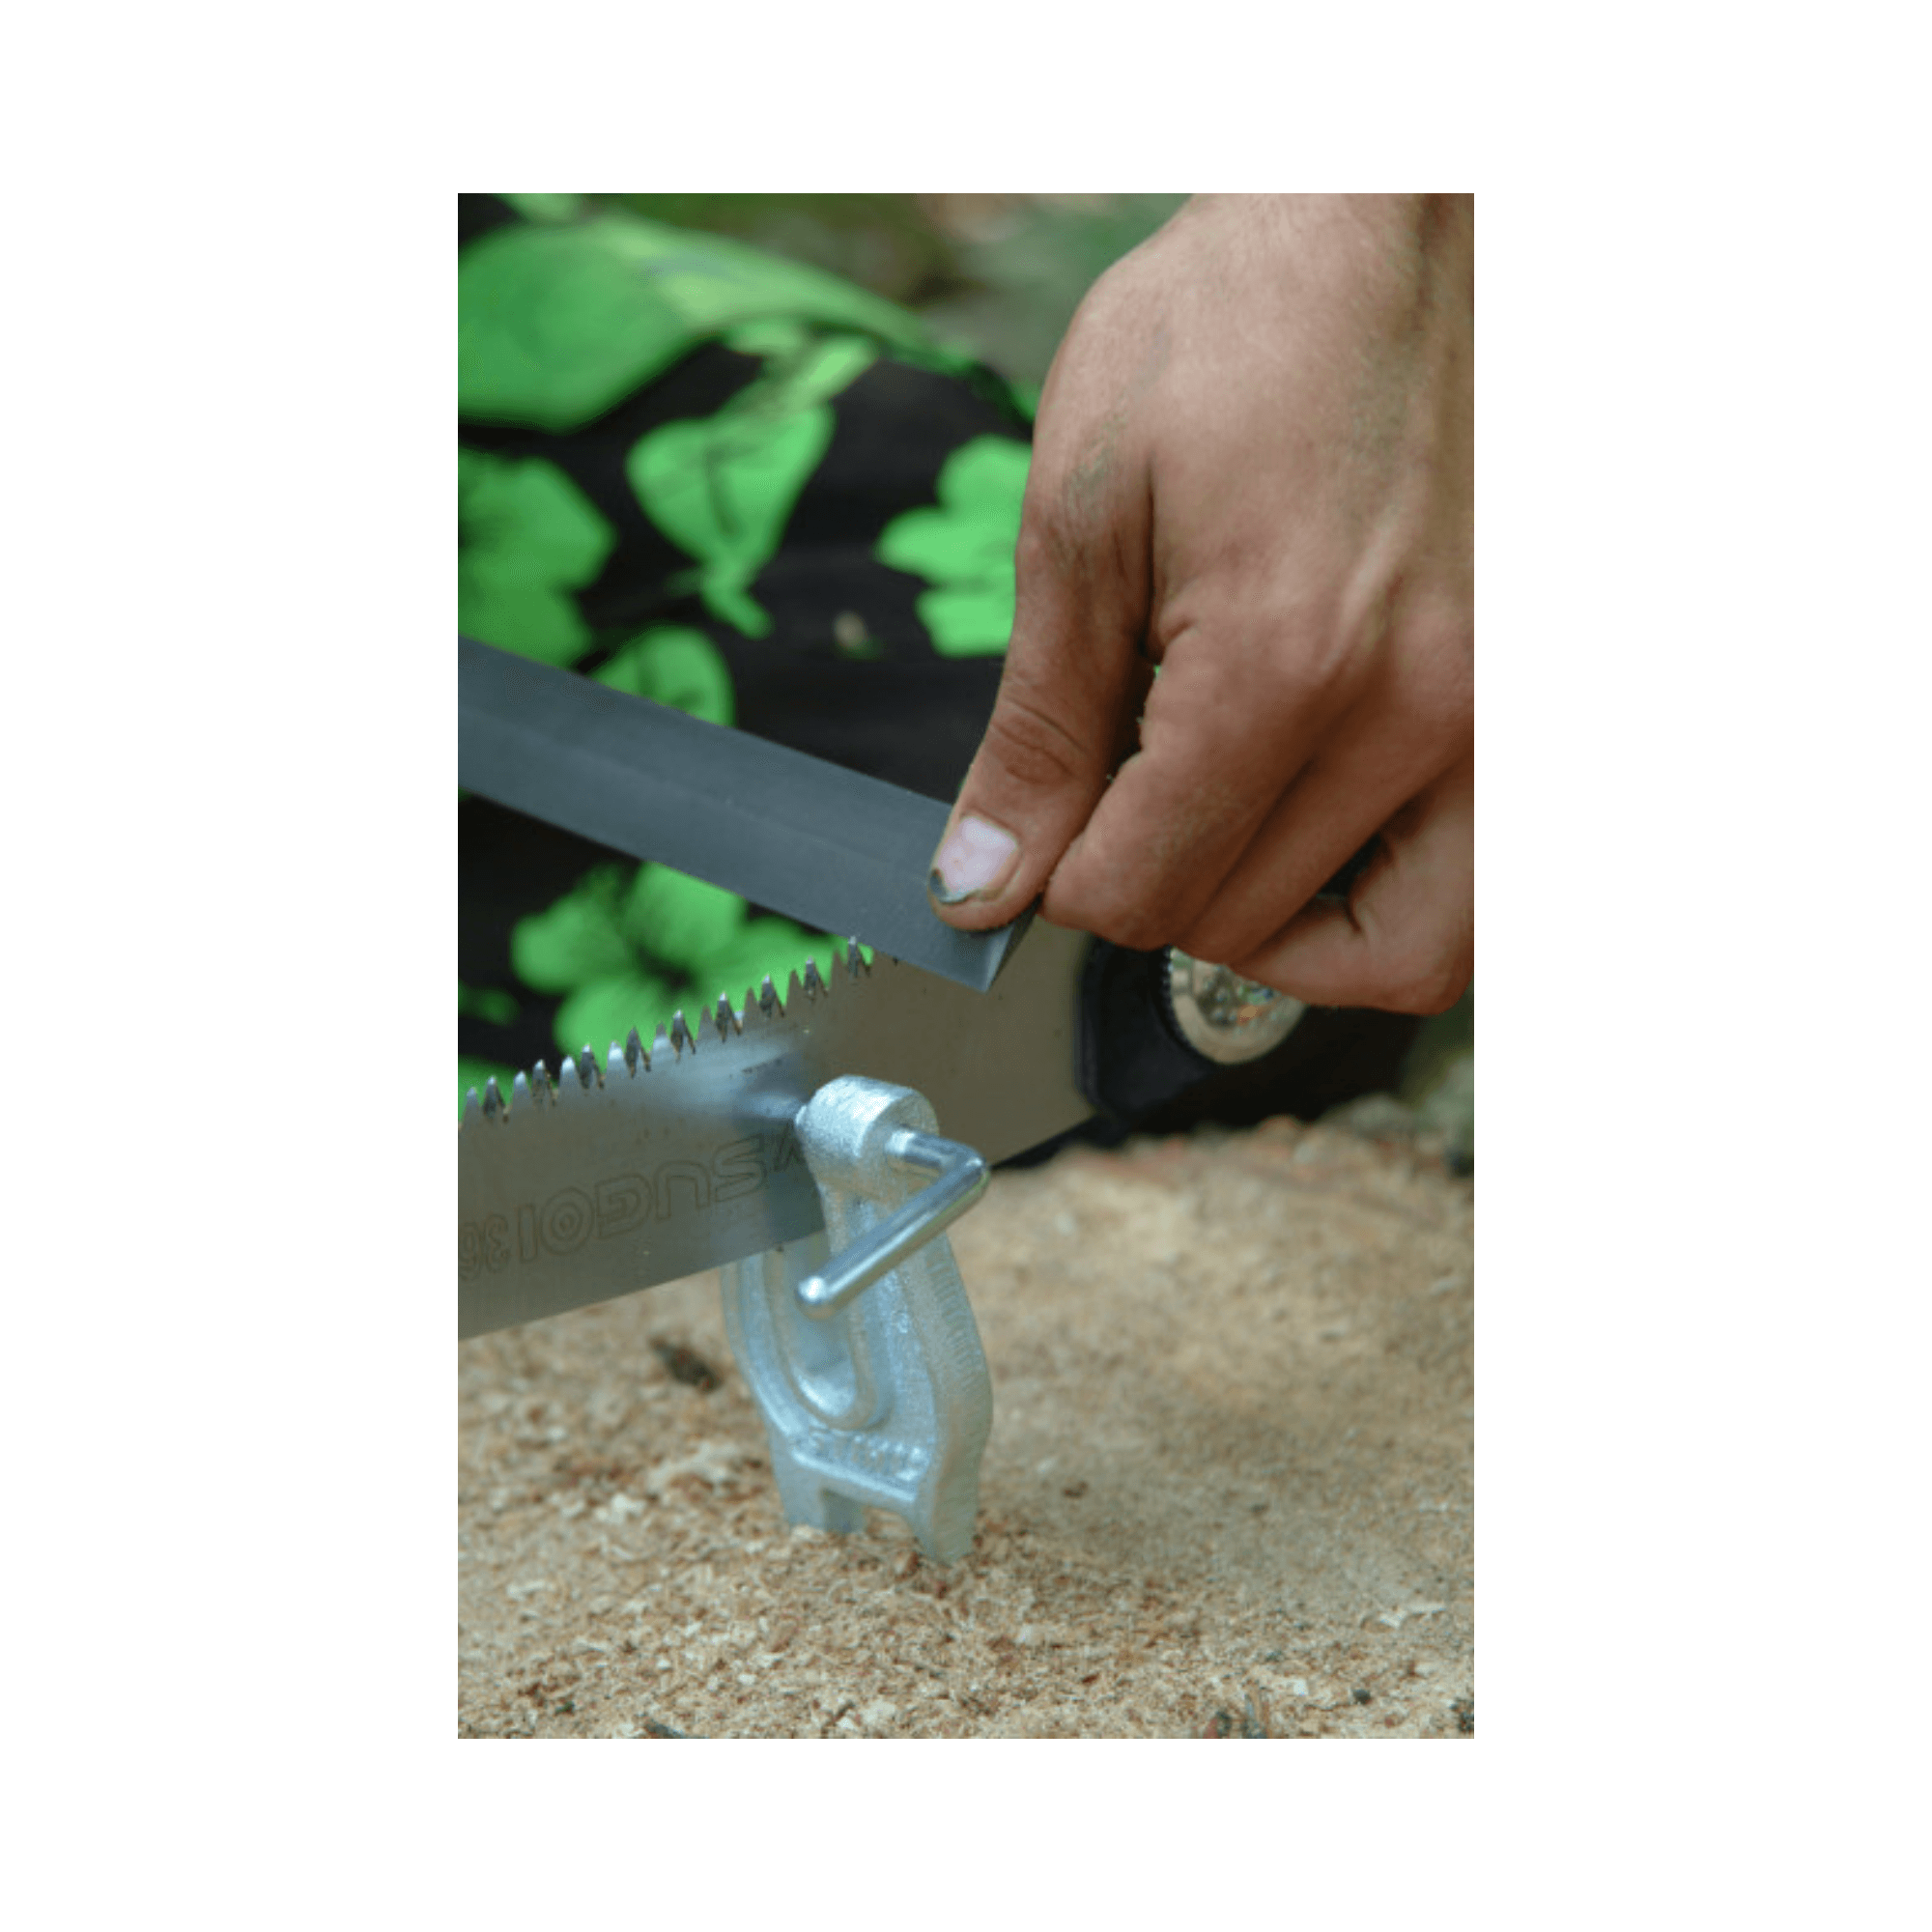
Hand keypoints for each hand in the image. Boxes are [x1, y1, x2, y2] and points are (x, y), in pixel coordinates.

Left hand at [926, 195, 1472, 1014]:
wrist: (1380, 234)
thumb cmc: (1226, 335)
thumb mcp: (1083, 520)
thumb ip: (1039, 730)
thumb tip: (983, 880)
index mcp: (1281, 664)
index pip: (1143, 888)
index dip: (1060, 878)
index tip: (1044, 825)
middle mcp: (1415, 713)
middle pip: (1239, 925)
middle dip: (1149, 885)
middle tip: (1120, 793)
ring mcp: (1497, 720)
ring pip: (1386, 956)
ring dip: (1272, 936)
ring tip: (1214, 849)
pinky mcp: (1531, 712)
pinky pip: (1478, 909)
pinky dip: (1388, 923)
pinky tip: (1314, 855)